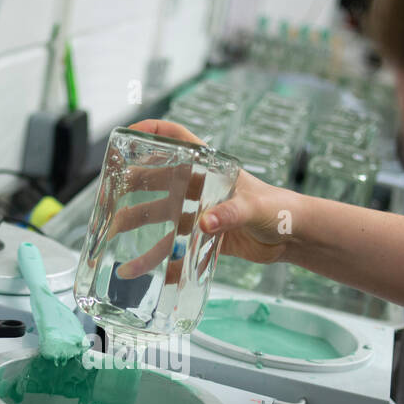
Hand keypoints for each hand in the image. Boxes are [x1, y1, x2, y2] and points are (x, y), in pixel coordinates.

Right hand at [128, 119, 298, 265]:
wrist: (292, 237)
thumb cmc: (279, 210)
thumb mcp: (255, 208)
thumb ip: (230, 213)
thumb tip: (204, 222)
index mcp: (211, 168)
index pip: (178, 139)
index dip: (152, 132)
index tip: (127, 134)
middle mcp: (200, 187)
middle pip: (159, 180)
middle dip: (133, 187)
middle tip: (110, 198)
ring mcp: (200, 212)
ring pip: (161, 217)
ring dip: (138, 225)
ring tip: (115, 237)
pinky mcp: (204, 237)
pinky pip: (176, 248)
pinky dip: (160, 261)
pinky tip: (142, 271)